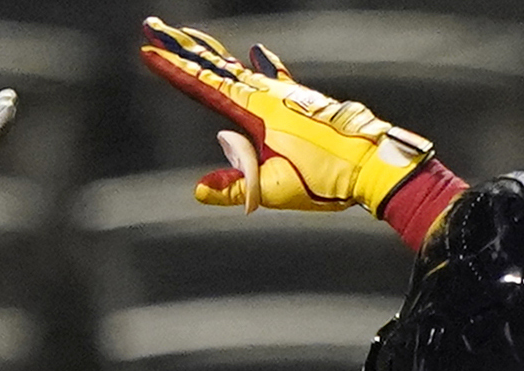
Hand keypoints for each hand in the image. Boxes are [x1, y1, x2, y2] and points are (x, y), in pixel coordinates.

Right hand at [138, 17, 435, 215]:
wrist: (374, 165)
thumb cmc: (327, 181)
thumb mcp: (275, 191)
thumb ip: (235, 189)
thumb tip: (199, 190)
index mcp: (257, 112)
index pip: (204, 86)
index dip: (174, 70)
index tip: (149, 51)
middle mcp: (269, 95)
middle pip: (216, 67)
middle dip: (183, 48)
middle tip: (155, 25)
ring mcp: (287, 95)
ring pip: (240, 69)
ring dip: (213, 55)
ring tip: (192, 39)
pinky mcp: (302, 102)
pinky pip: (274, 77)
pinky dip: (261, 64)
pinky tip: (256, 49)